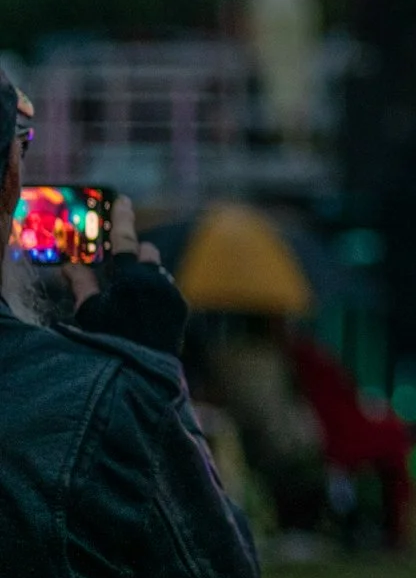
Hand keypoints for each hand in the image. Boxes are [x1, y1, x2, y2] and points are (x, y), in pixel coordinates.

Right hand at [71, 197, 186, 354]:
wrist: (140, 376)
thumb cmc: (109, 343)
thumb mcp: (89, 314)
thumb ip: (83, 285)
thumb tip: (72, 266)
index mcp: (134, 278)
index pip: (126, 241)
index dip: (122, 220)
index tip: (123, 200)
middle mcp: (160, 282)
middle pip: (148, 256)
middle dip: (135, 255)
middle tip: (118, 265)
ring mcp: (174, 296)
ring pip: (159, 275)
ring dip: (145, 278)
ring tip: (127, 297)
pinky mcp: (181, 311)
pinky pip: (166, 293)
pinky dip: (153, 296)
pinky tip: (140, 313)